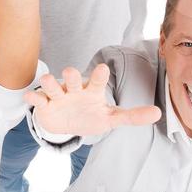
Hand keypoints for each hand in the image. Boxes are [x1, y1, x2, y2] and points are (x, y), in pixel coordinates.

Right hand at [25, 63, 160, 136]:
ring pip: (53, 87)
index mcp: (92, 92)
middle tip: (71, 71)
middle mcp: (74, 90)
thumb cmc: (90, 115)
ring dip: (50, 83)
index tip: (103, 68)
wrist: (65, 123)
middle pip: (72, 79)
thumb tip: (158, 114)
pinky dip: (35, 98)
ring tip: (48, 80)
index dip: (99, 76)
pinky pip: (39, 100)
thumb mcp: (111, 118)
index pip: (97, 82)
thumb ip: (132, 116)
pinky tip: (33, 97)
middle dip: (71, 76)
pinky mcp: (45, 105)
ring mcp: (58, 97)